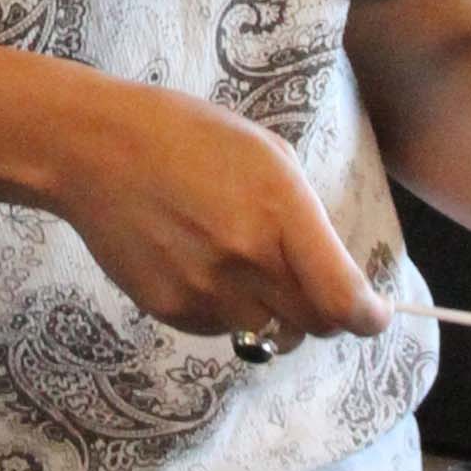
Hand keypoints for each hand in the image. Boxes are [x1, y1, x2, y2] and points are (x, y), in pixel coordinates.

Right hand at [45, 77, 390, 349]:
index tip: (374, 315)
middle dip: (324, 313)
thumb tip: (331, 274)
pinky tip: (201, 263)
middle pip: (313, 326)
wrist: (96, 150)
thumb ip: (306, 219)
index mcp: (280, 213)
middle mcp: (246, 263)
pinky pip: (221, 329)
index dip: (368, 317)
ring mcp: (204, 292)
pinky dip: (227, 309)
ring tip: (240, 261)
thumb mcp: (268, 156)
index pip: (342, 299)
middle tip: (309, 284)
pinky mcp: (169, 310)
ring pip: (267, 333)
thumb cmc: (189, 137)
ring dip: (272, 311)